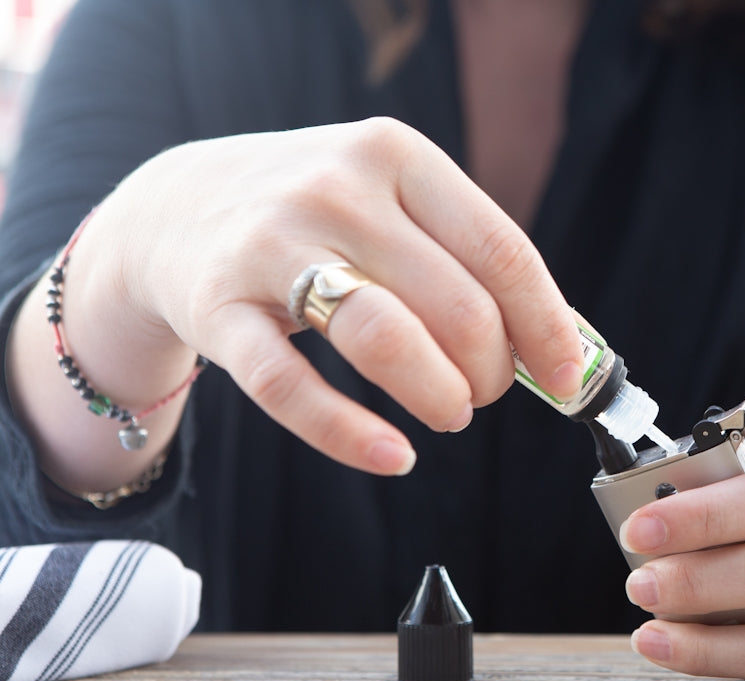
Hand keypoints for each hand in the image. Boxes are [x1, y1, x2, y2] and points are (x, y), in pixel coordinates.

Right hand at [29, 118, 582, 482]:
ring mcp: (271, 246)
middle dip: (491, 372)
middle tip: (484, 393)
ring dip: (440, 395)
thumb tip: (563, 343)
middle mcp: (337, 191)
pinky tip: (392, 455)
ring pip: (385, 339)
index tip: (568, 377)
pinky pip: (290, 387)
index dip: (546, 327)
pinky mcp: (217, 308)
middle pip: (456, 306)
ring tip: (450, 414)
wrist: (173, 208)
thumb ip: (467, 258)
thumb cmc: (315, 217)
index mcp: (396, 157)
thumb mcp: (391, 201)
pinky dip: (349, 434)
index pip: (502, 252)